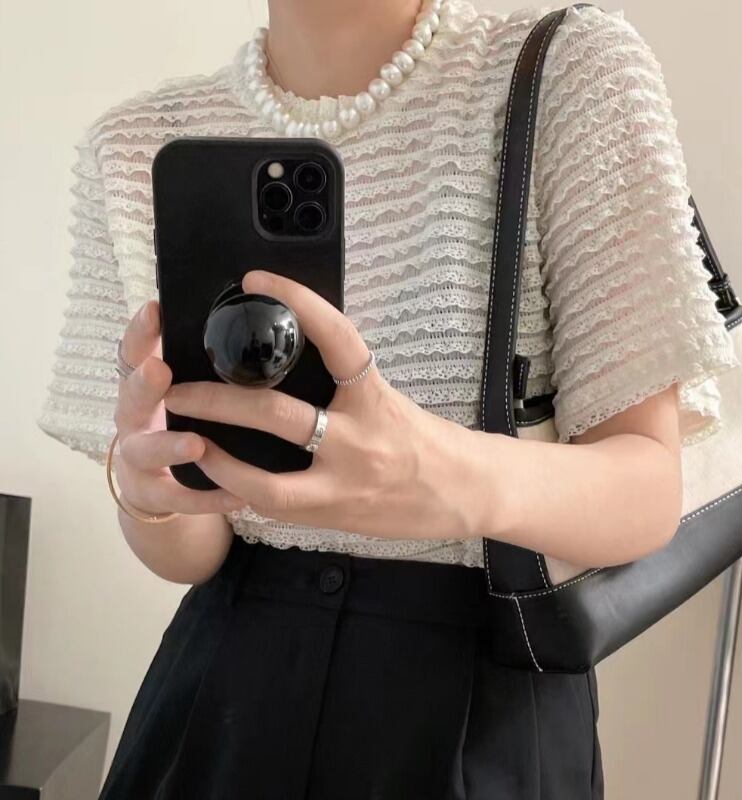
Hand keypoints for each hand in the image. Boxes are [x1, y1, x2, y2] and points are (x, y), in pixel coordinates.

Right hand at [112, 300, 245, 516]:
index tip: (155, 310)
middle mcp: (135, 419)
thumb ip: (201, 364)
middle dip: (143, 385)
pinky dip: (207, 497)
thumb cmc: (178, 421)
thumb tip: (248, 318)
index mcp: (143, 387)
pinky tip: (237, 495)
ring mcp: (139, 459)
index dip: (140, 333)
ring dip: (169, 445)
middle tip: (159, 370)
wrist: (158, 485)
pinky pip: (179, 499)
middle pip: (130, 399)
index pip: (134, 353)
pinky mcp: (154, 495)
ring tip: (196, 443)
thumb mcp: (185, 389)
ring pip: (145, 452)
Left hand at [162, 269, 485, 541]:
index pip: (336, 337)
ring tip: (187, 442)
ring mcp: (345, 483)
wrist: (467, 492)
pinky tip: (221, 482)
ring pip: (266, 478)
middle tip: (178, 387)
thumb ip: (346, 387)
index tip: (258, 280)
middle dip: (216, 400)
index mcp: (374, 397)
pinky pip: (278, 508)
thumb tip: (295, 359)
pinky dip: (244, 493)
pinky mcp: (336, 516)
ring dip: (217, 459)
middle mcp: (360, 438)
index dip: (297, 302)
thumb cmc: (430, 441)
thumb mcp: (390, 401)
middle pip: (276, 413)